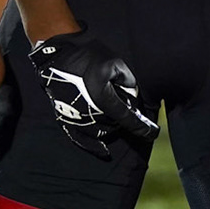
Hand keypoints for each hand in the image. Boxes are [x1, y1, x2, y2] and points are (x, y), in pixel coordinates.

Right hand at [26, 28, 158, 160]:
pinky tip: (103, 151)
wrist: (56, 57)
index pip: (128, 119)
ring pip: (102, 131)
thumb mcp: (114, 63)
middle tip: (126, 104)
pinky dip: (94, 146)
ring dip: (111, 124)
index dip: (143, 128)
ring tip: (111, 110)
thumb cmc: (86, 58)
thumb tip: (132, 94)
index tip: (153, 133)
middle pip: (115, 124)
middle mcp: (91, 114)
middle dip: (124, 118)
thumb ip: (128, 80)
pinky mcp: (66, 119)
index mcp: (103, 100)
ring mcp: (77, 119)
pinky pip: (81, 139)